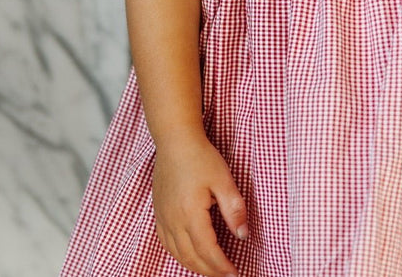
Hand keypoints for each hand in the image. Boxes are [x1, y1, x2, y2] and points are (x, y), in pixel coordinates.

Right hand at [152, 130, 247, 276]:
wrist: (175, 139)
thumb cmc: (200, 156)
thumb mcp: (223, 180)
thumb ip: (234, 209)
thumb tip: (243, 235)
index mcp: (191, 214)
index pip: (207, 252)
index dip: (222, 267)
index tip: (235, 274)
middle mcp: (174, 220)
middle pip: (191, 258)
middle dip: (210, 271)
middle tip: (226, 275)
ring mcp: (163, 216)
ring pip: (177, 253)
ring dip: (194, 266)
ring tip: (210, 270)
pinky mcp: (158, 211)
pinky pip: (165, 242)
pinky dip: (178, 255)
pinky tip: (188, 255)